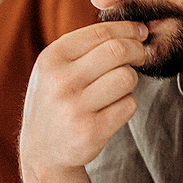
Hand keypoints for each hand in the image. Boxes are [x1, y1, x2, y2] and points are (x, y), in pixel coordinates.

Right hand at [20, 21, 147, 176]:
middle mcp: (61, 82)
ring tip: (116, 89)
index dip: (128, 30)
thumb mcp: (54, 69)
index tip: (140, 33)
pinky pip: (128, 105)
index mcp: (52, 59)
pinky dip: (126, 105)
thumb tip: (133, 30)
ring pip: (126, 78)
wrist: (42, 151)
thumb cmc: (55, 102)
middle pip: (118, 51)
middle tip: (140, 56)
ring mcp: (76, 108)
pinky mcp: (92, 131)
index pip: (101, 33)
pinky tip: (111, 110)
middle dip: (137, 51)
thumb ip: (84, 48)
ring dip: (130, 81)